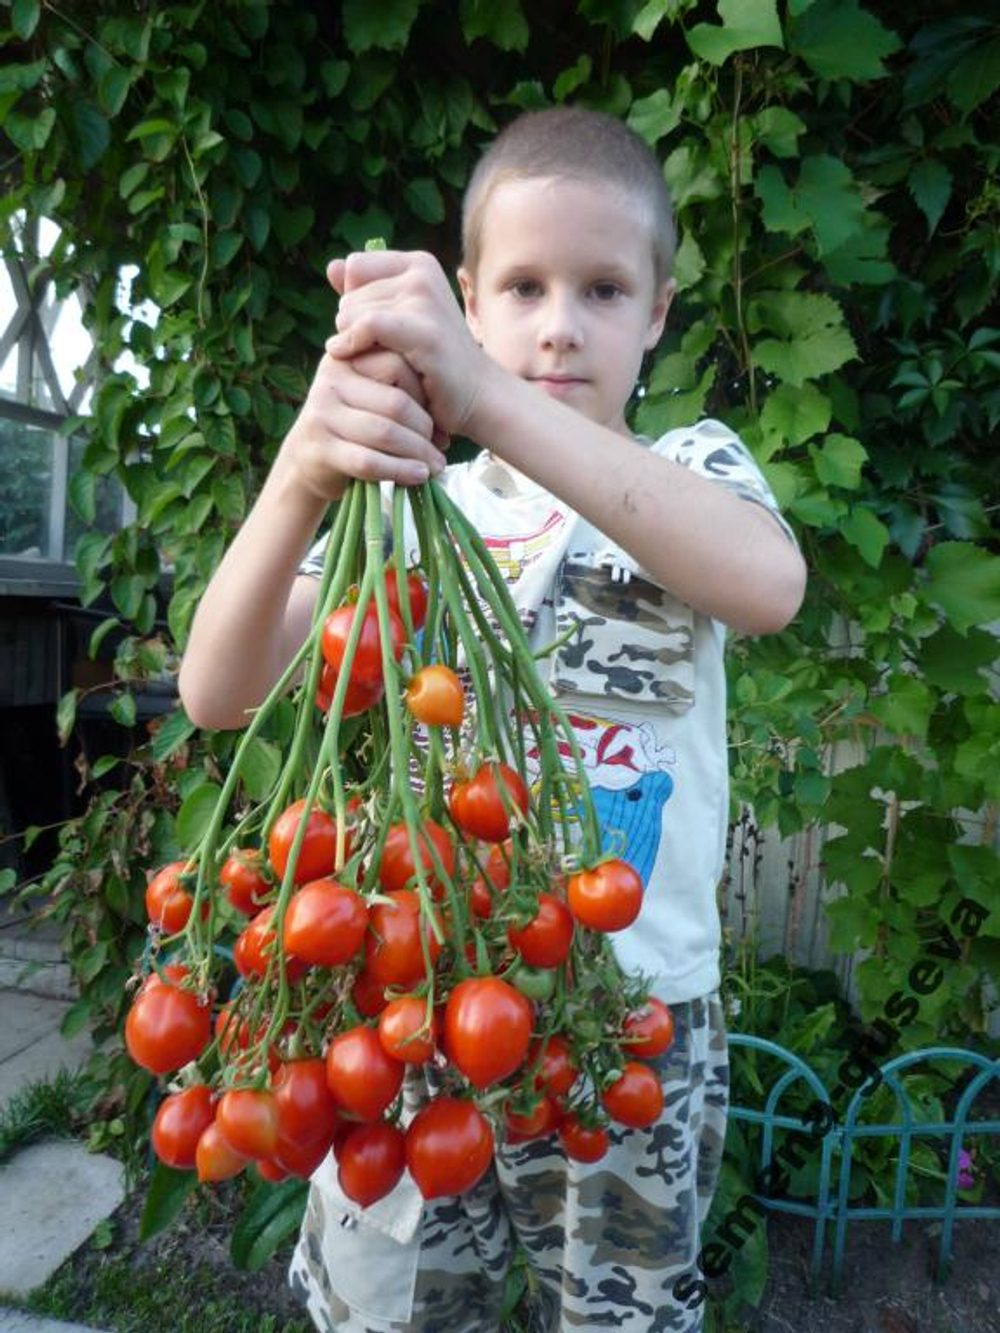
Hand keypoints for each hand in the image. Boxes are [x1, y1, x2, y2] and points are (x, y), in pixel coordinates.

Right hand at [278, 345, 447, 499]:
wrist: (307, 458)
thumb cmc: (353, 425)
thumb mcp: (368, 394)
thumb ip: (396, 384)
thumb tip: (447, 396)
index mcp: (346, 359)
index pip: (398, 365)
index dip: (425, 394)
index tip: (439, 419)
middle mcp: (330, 381)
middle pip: (395, 402)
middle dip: (425, 429)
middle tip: (441, 448)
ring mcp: (322, 415)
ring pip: (385, 432)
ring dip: (418, 452)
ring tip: (436, 465)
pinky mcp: (321, 450)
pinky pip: (369, 461)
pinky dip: (400, 470)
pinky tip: (418, 476)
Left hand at [326, 251, 492, 435]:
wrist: (477, 394)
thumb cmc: (433, 361)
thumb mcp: (399, 318)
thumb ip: (365, 291)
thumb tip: (331, 267)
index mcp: (419, 264)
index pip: (355, 266)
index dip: (353, 298)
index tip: (370, 329)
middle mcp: (422, 274)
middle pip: (350, 293)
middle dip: (351, 325)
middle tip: (379, 353)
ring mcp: (424, 300)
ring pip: (351, 311)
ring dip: (353, 341)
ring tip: (380, 362)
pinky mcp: (423, 331)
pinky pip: (366, 326)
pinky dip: (350, 343)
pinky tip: (346, 356)